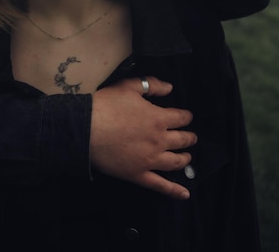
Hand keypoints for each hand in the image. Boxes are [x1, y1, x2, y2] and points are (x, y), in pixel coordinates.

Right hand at [90, 77, 196, 199]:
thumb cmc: (107, 105)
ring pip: (175, 162)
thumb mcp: (129, 86)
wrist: (87, 128)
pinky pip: (160, 185)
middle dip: (189, 138)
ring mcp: (150, 160)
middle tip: (191, 137)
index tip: (187, 116)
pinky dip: (174, 191)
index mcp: (158, 118)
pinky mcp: (138, 175)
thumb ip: (151, 84)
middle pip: (181, 140)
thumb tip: (170, 88)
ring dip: (185, 159)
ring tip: (187, 157)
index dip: (186, 116)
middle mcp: (159, 141)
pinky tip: (184, 194)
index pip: (180, 118)